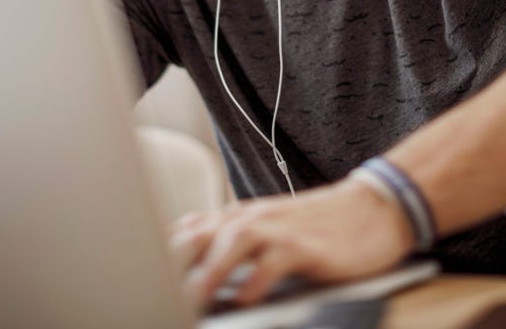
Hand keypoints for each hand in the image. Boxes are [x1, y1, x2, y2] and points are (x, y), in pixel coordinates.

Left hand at [170, 177, 414, 307]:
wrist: (375, 208)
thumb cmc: (319, 227)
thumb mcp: (267, 233)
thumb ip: (228, 248)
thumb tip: (189, 276)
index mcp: (236, 218)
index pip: (183, 232)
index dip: (153, 255)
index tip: (131, 279)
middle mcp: (251, 218)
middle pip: (198, 234)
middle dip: (170, 261)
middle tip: (148, 288)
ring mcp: (278, 228)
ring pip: (233, 241)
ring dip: (210, 270)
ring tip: (191, 297)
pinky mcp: (306, 245)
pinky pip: (275, 260)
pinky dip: (257, 280)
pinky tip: (247, 298)